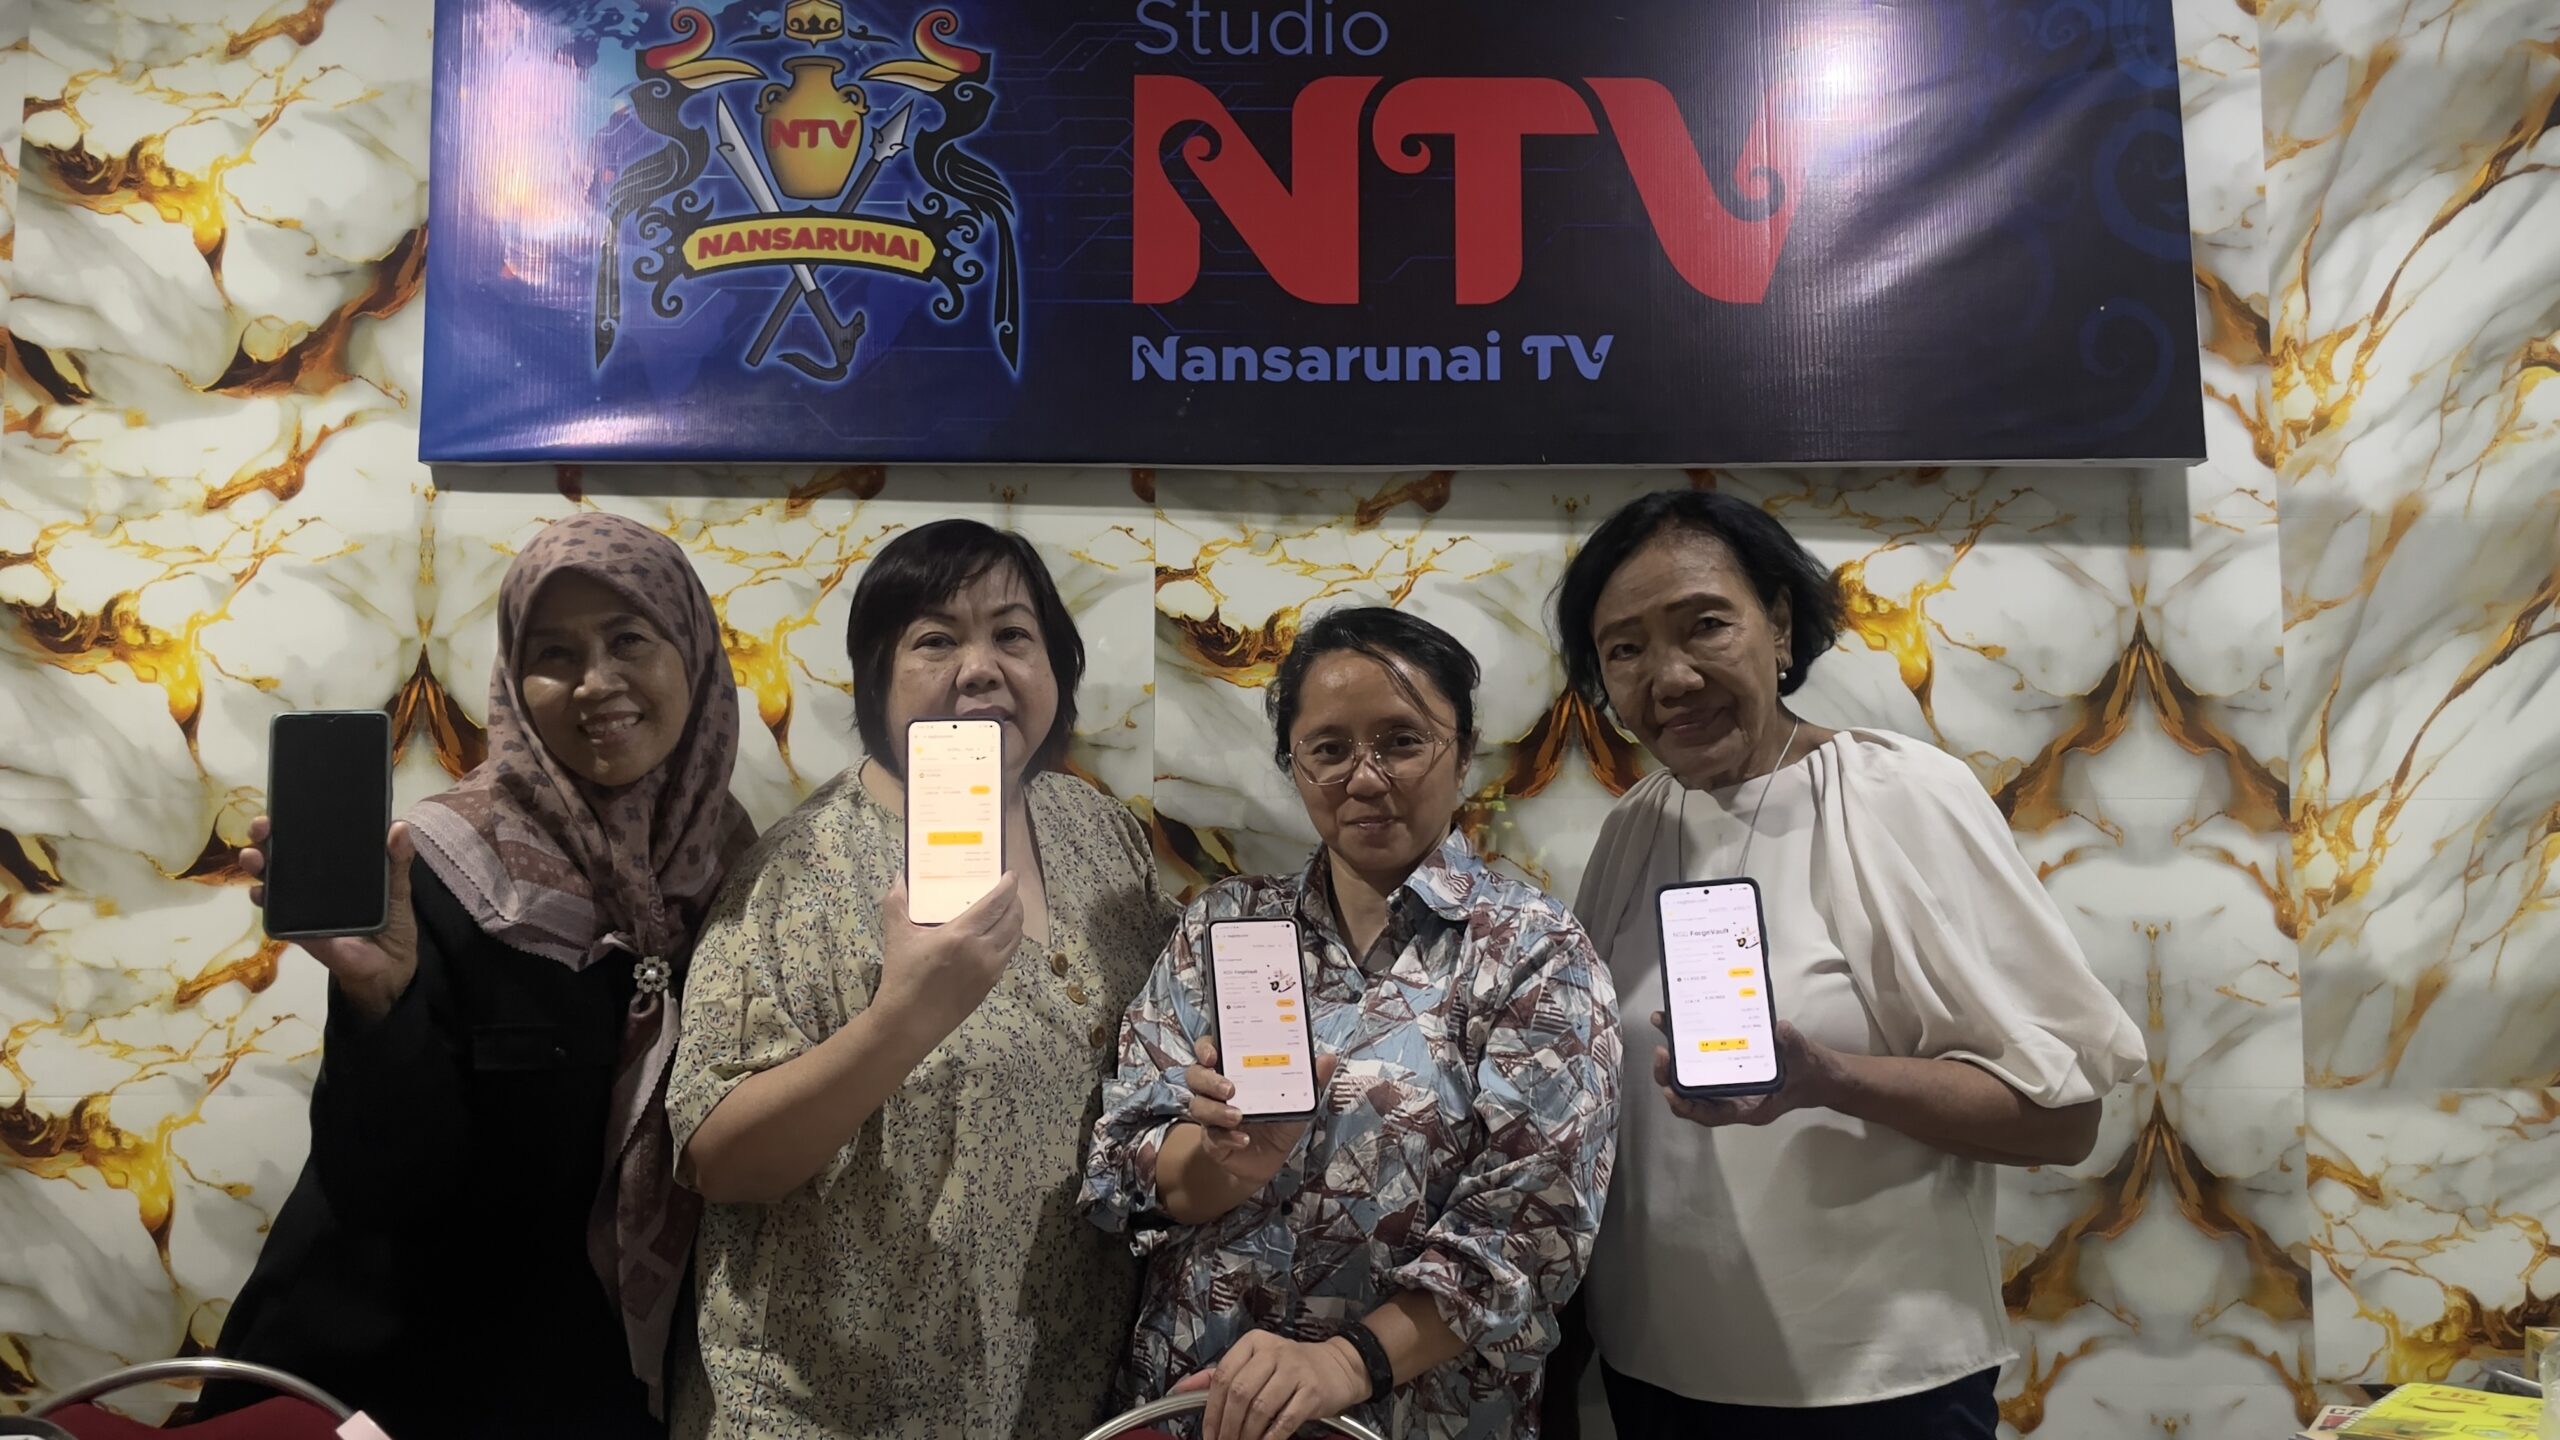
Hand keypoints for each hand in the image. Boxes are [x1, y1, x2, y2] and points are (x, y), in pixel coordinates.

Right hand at [238, 816, 419, 1022]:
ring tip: (254, 857)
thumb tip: (400, 827)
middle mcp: (314, 882)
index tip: (283, 806)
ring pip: (274, 881)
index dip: (293, 821)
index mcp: (336, 868)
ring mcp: (304, 905)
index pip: (309, 839)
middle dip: (266, 837)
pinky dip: (265, 903)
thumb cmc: (392, 921)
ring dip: (259, 866)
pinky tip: (259, 893)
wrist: (390, 966)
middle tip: (262, 826)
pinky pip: (278, 916)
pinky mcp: (302, 930)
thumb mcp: (398, 888)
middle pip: (284, 854)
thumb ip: (398, 859)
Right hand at [875, 874, 1023, 1034]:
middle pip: (1013, 918)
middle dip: (1015, 901)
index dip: (1009, 886)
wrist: (908, 1023)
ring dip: (1015, 920)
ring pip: (1015, 938)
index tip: (1011, 875)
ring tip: (1007, 910)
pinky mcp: (990, 985)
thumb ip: (896, 903)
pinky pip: (1008, 955)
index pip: (997, 903)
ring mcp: (990, 970)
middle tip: (1009, 890)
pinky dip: (1009, 940)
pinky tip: (998, 936)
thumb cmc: (902, 977)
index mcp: (961, 935)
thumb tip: (900, 878)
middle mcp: (982, 951)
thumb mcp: (896, 936)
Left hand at [1176, 1329, 1370, 1439]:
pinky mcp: (1312, 1391)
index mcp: (1253, 1343)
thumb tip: (1181, 1389)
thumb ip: (1218, 1374)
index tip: (1208, 1433)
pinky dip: (1270, 1438)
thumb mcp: (1255, 1361)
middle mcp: (1274, 1352)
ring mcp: (1295, 1370)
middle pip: (1239, 1393)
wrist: (1338, 1366)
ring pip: (1260, 1408)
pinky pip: (1285, 1420)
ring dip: (1246, 1435)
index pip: (1223, 1375)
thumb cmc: (1290, 1366)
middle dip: (1227, 1426)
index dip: (1211, 1409)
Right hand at [1182, 1034, 1339, 1191]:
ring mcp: (1211, 1115)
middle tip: (1230, 1089)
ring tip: (1239, 1116)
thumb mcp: (1298, 1100)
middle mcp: (1216, 1090)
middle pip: (1196, 1075)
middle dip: (1209, 1080)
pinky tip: (1243, 1139)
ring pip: (1198, 1106)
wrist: (1269, 1160)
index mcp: (1233, 1070)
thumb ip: (1312, 1080)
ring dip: (1217, 1111)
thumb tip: (1329, 1058)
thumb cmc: (1279, 1120)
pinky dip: (1228, 1137)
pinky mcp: (1212, 1140)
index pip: (1209, 1049)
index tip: (1213, 1053)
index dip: (1205, 1047)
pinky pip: (1212, 1136)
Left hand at [1651, 1014, 1839, 1128]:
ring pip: (1692, 1076)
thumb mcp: (1806, 1060)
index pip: (1709, 1115)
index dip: (1686, 1106)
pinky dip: (1688, 1045)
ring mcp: (1728, 1084)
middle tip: (1661, 1051)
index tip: (1669, 1089)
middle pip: (1691, 1095)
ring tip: (1661, 1023)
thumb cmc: (1811, 1074)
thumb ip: (1793, 1046)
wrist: (1820, 1074)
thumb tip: (1780, 1029)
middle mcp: (1732, 1099)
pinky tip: (1679, 1023)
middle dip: (1670, 1076)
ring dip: (1674, 1055)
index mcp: (1748, 1108)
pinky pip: (1702, 1061)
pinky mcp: (1729, 1066)